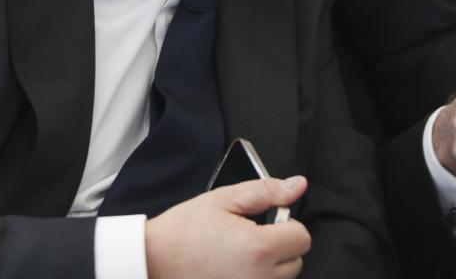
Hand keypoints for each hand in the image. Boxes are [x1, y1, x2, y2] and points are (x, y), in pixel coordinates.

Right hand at [146, 176, 310, 278]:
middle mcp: (258, 278)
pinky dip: (256, 277)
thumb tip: (297, 185)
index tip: (268, 221)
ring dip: (270, 266)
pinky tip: (235, 268)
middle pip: (295, 260)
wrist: (153, 261)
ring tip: (239, 254)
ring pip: (282, 278)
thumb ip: (266, 191)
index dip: (287, 224)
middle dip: (279, 245)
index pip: (302, 237)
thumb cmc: (183, 232)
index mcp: (257, 248)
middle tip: (249, 237)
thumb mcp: (224, 199)